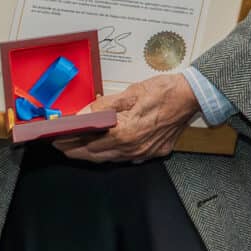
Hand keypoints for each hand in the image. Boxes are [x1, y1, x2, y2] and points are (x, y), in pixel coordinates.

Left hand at [54, 74, 199, 163]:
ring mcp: (145, 152)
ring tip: (80, 149)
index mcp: (124, 133)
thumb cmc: (164, 91)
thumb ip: (104, 106)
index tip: (57, 140)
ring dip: (93, 155)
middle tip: (63, 147)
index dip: (69, 142)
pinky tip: (108, 149)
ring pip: (111, 159)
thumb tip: (83, 114)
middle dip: (77, 152)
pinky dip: (113, 155)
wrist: (193, 96)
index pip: (88, 143)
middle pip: (97, 156)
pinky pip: (128, 158)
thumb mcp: (130, 92)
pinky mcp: (155, 152)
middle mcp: (133, 147)